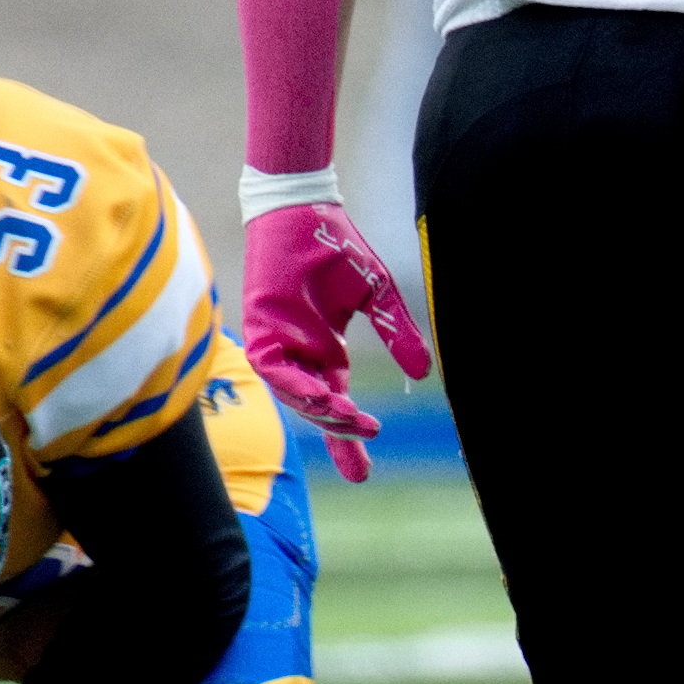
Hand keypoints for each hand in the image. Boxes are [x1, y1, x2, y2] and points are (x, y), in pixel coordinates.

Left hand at [235, 203, 425, 482]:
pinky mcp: (259, 328)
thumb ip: (396, 333)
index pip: (338, 405)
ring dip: (319, 411)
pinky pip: (273, 368)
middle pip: (316, 409)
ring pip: (293, 394)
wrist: (302, 209)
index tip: (364, 474)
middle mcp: (301, 355)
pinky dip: (293, 385)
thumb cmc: (336, 246)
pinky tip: (319, 395)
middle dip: (338, 434)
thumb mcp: (376, 294)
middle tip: (366, 446)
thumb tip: (425, 374)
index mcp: (326, 351)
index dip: (349, 440)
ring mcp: (278, 343)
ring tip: (348, 419)